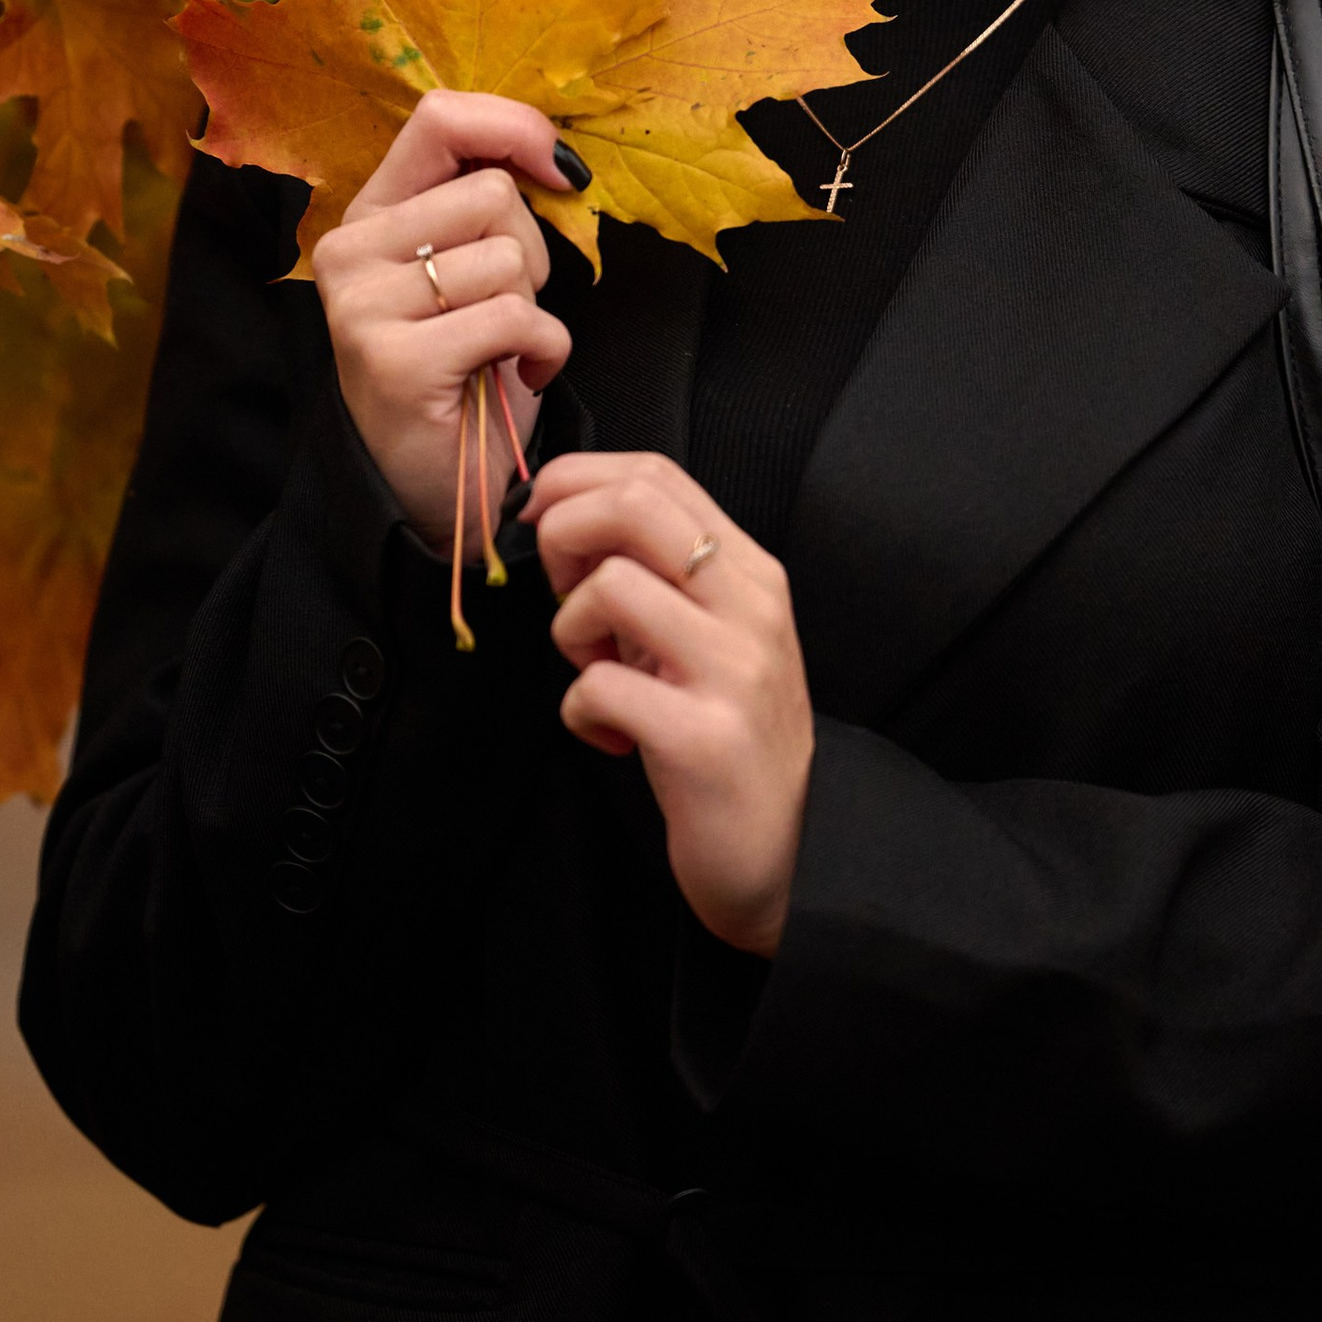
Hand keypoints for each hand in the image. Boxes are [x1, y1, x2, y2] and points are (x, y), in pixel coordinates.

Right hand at [313, 92, 574, 547]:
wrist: (432, 488)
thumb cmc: (464, 370)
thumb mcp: (467, 271)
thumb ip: (484, 205)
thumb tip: (556, 157)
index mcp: (369, 215)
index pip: (440, 118)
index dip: (515, 128)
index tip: (559, 171)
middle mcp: (350, 252)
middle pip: (492, 193)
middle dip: (531, 252)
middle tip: (504, 309)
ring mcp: (364, 307)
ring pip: (509, 259)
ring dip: (534, 308)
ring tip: (501, 348)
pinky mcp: (395, 362)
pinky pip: (515, 318)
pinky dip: (543, 349)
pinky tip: (516, 377)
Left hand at [524, 453, 813, 956]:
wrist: (778, 848)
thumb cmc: (721, 731)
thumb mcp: (702, 634)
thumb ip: (655, 574)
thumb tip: (562, 517)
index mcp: (749, 571)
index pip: (656, 474)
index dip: (576, 481)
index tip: (544, 521)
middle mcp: (751, 607)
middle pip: (633, 504)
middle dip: (564, 534)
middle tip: (565, 592)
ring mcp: (733, 670)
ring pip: (610, 587)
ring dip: (571, 630)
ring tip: (597, 672)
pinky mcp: (703, 738)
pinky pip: (597, 686)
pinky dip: (579, 710)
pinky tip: (611, 734)